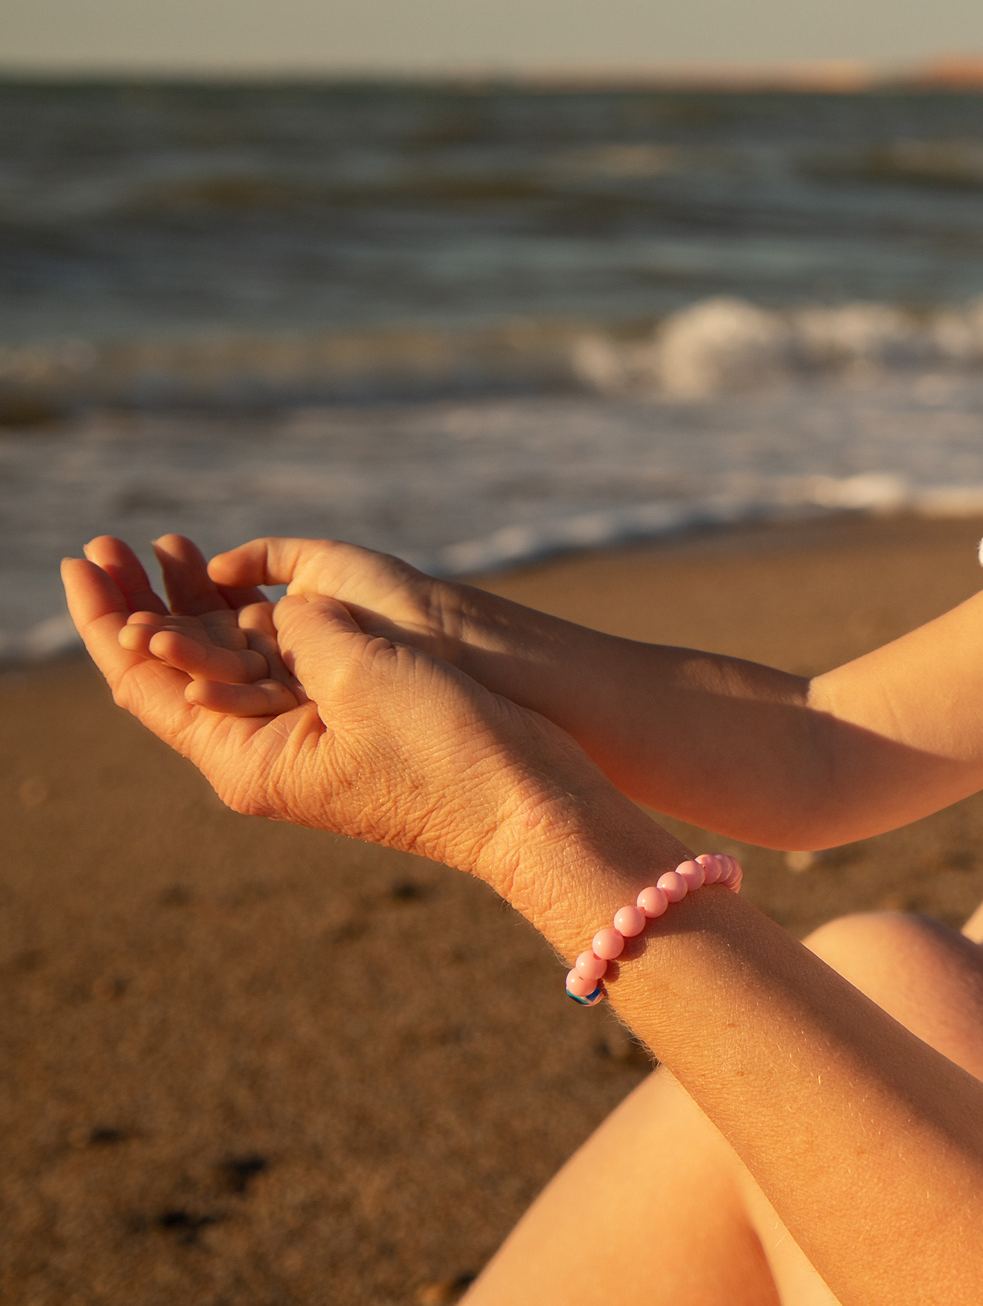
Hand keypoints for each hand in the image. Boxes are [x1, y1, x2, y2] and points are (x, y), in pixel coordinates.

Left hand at [67, 554, 606, 886]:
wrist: (533, 807)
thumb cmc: (452, 754)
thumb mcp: (366, 677)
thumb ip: (305, 631)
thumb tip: (282, 614)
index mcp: (247, 762)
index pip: (144, 683)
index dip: (103, 617)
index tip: (79, 560)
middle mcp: (264, 756)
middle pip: (174, 673)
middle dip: (138, 603)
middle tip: (107, 544)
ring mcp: (308, 744)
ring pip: (226, 666)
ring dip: (194, 605)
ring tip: (164, 548)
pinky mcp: (351, 729)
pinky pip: (279, 668)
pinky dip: (254, 623)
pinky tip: (246, 590)